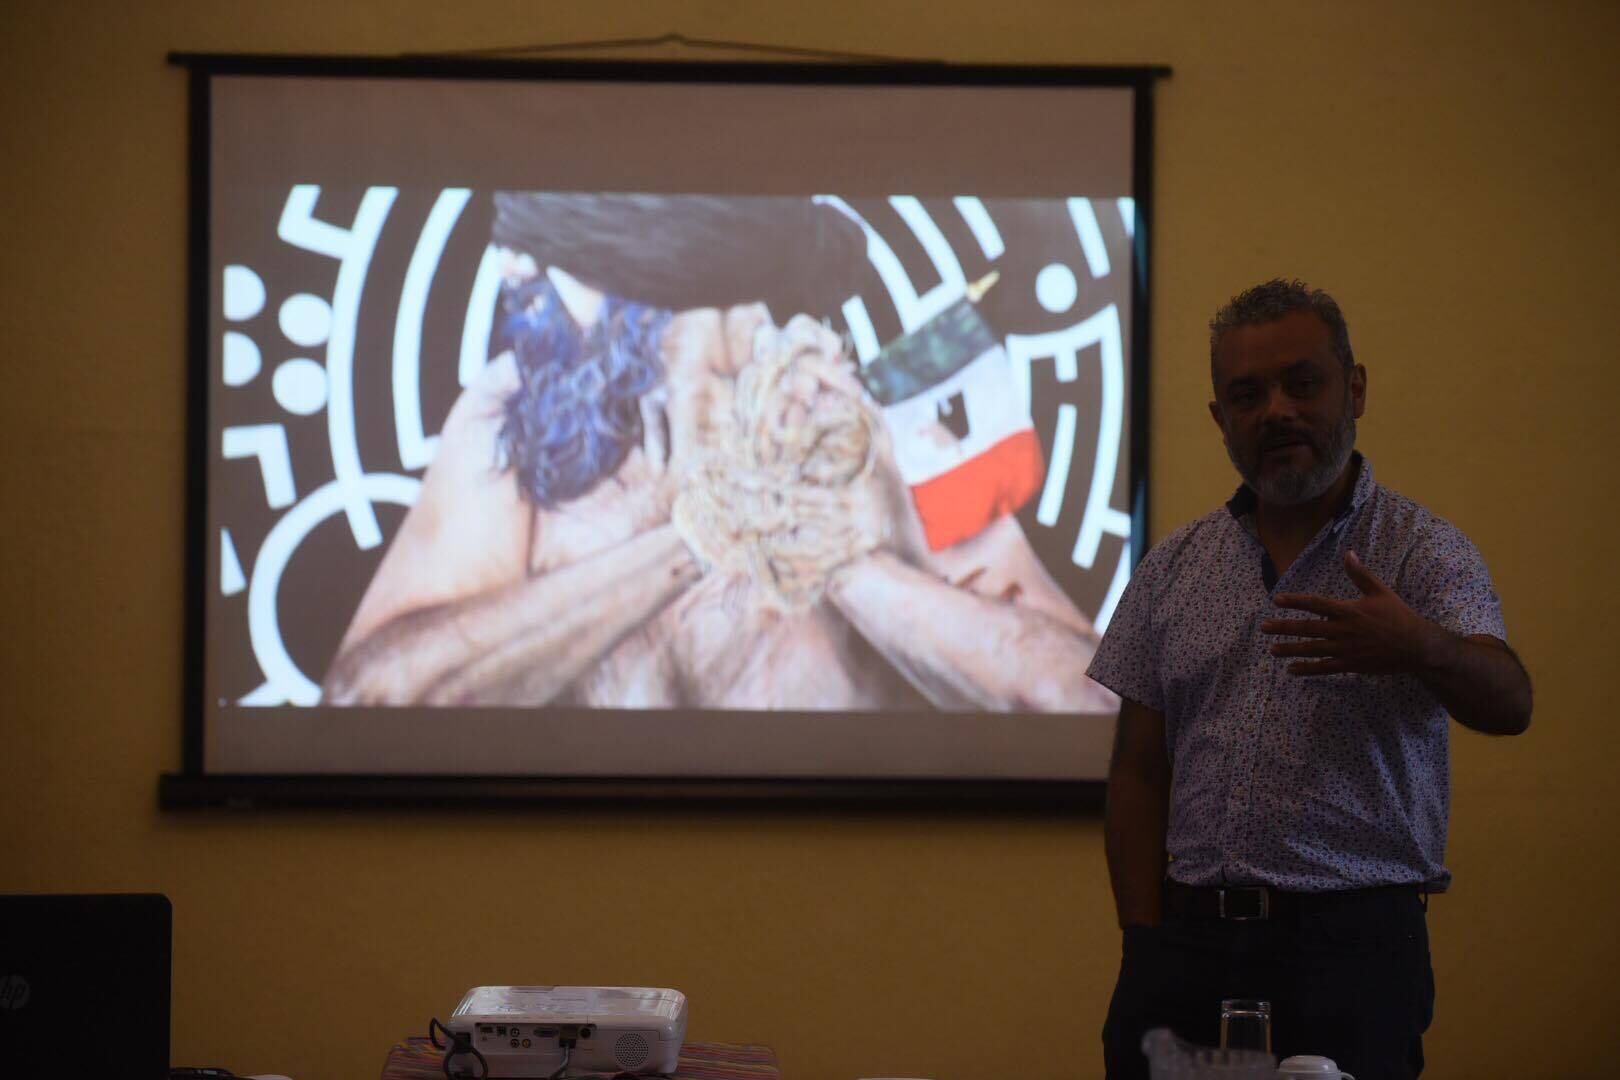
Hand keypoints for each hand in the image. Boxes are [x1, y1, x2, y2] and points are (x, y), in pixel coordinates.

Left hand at [1261, 551, 1447, 675]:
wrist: (1416, 646)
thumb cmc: (1398, 616)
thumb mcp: (1380, 591)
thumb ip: (1360, 574)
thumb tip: (1348, 553)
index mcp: (1348, 610)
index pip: (1316, 604)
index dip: (1295, 601)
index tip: (1276, 600)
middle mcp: (1343, 630)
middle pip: (1308, 628)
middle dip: (1284, 627)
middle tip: (1263, 627)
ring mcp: (1346, 649)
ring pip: (1312, 649)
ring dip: (1291, 649)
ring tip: (1272, 649)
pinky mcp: (1351, 665)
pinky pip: (1325, 667)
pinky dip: (1308, 669)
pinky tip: (1292, 670)